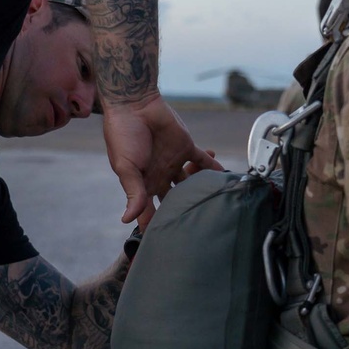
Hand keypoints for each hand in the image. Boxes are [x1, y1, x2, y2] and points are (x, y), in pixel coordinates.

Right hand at [103, 95, 221, 227]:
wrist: (134, 105)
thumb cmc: (123, 135)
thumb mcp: (125, 167)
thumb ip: (132, 192)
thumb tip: (127, 219)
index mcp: (143, 185)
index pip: (151, 212)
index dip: (157, 226)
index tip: (166, 243)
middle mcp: (160, 177)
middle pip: (175, 202)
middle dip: (183, 213)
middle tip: (198, 228)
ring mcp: (174, 164)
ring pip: (192, 184)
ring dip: (201, 192)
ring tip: (215, 204)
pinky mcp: (186, 148)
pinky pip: (203, 162)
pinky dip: (214, 168)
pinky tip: (225, 179)